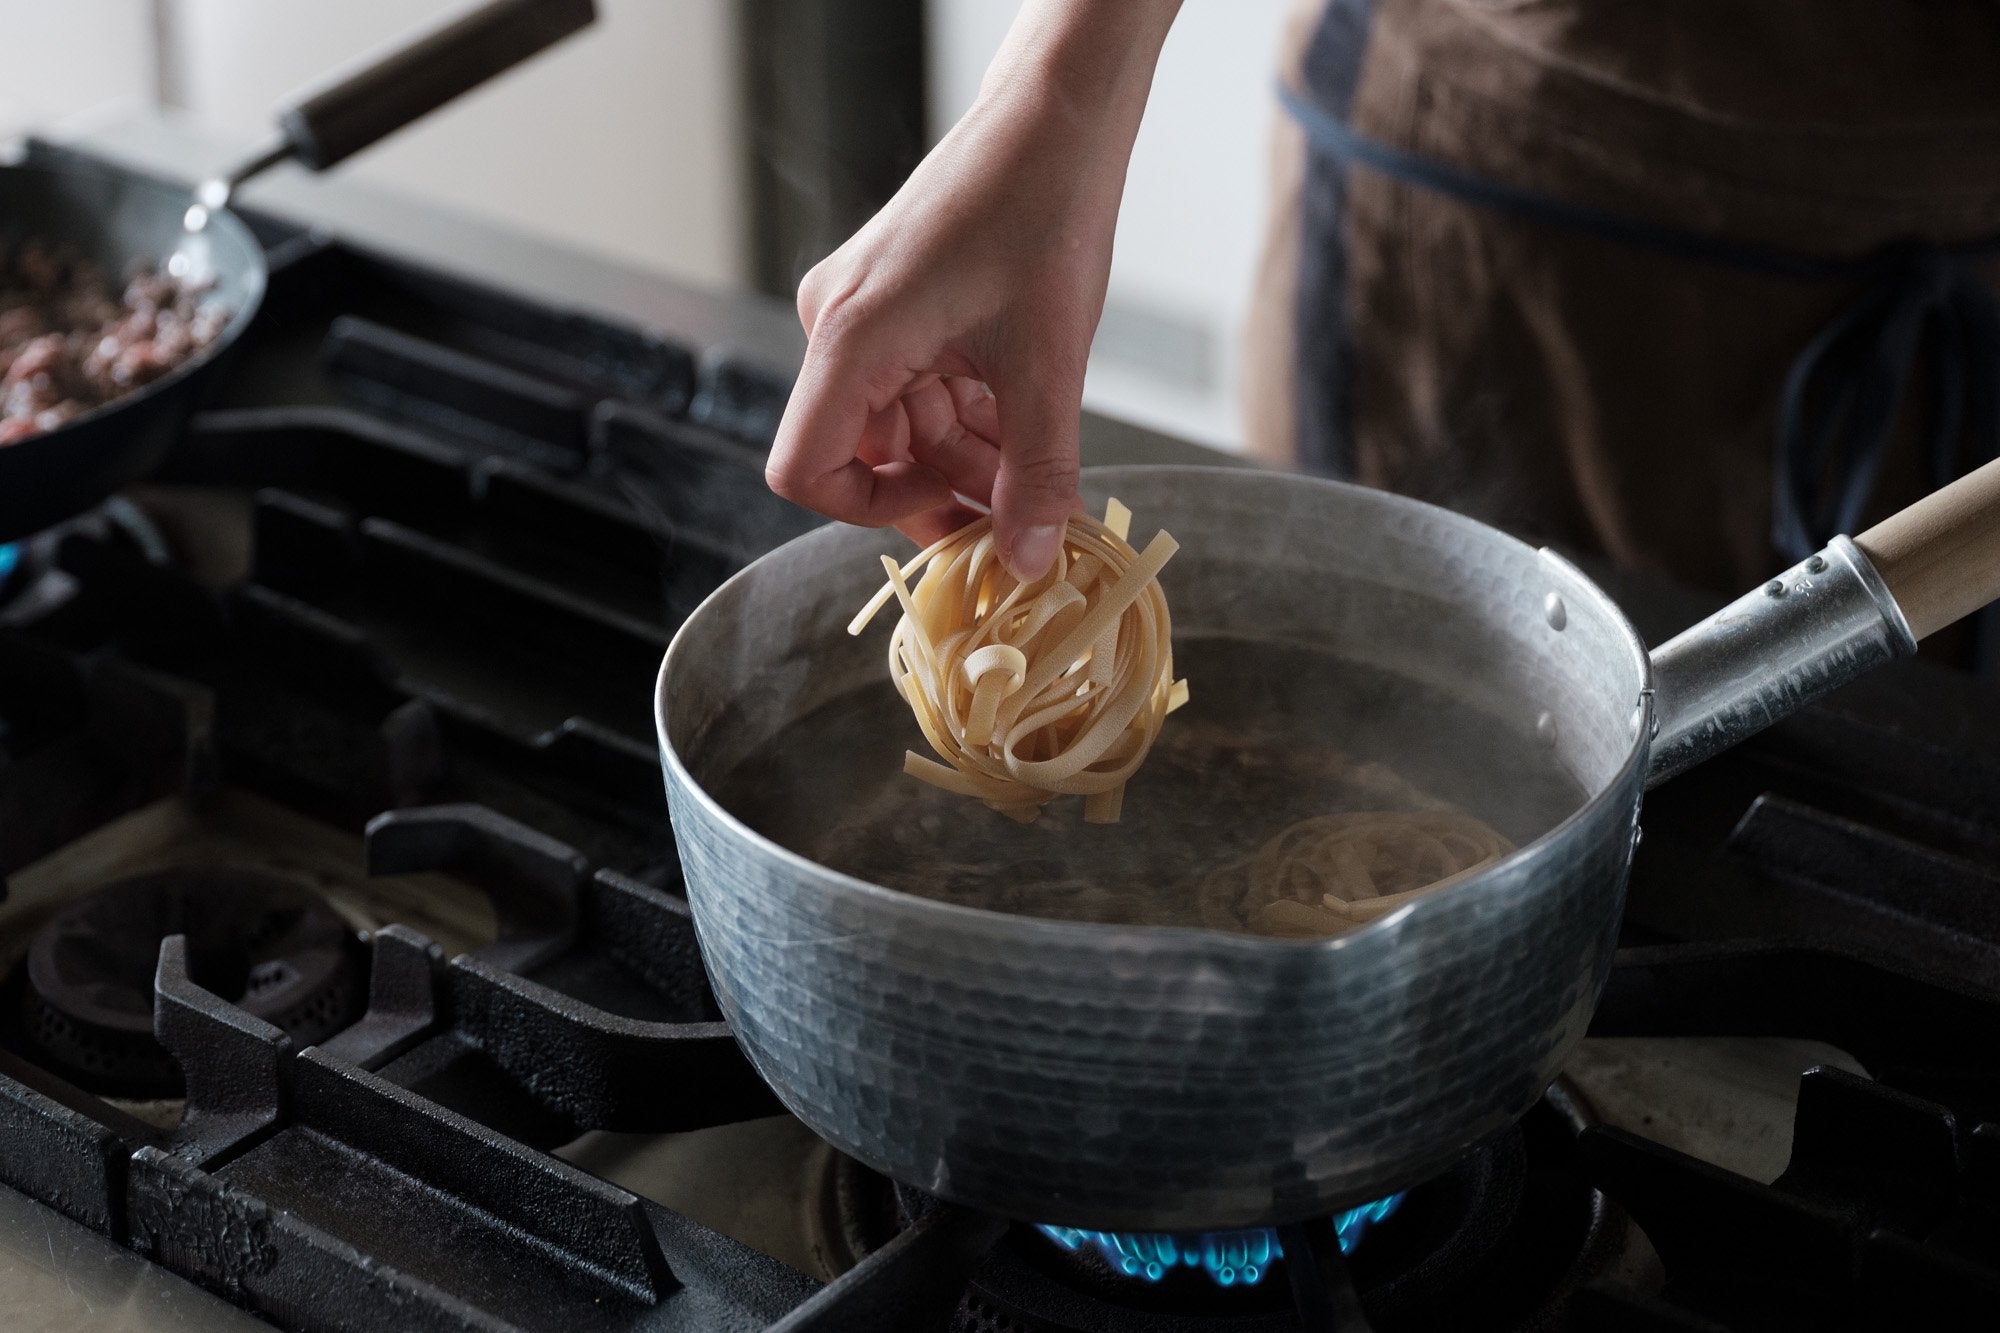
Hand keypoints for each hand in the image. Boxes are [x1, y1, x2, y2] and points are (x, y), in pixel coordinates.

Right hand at [765, 0, 1179, 579]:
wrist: (1054, 118)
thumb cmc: (1041, 212)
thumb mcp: (1049, 363)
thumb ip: (1037, 472)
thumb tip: (1028, 563)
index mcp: (850, 338)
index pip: (805, 470)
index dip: (871, 512)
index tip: (950, 518)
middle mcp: (838, 325)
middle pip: (864, 452)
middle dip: (942, 489)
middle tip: (1018, 516)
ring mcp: (862, 313)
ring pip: (899, 426)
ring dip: (965, 456)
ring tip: (1037, 468)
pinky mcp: (892, 303)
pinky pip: (914, 388)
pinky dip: (968, 416)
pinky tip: (1025, 424)